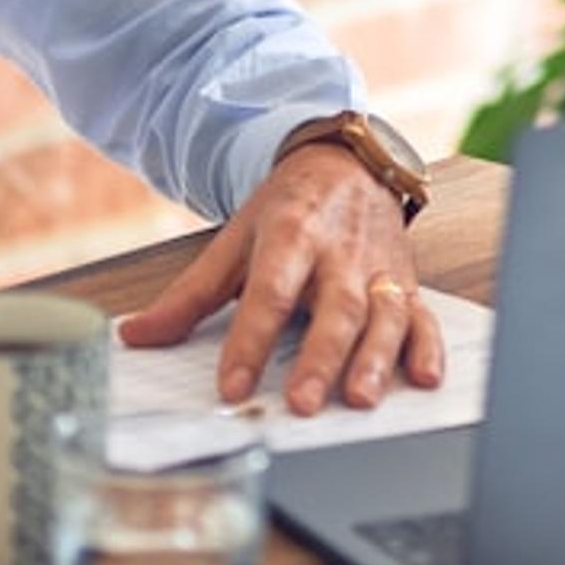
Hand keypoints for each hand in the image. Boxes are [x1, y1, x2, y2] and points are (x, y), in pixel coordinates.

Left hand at [117, 141, 442, 414]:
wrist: (348, 163)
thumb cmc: (290, 208)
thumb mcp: (235, 240)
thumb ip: (190, 295)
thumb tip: (135, 336)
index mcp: (291, 234)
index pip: (269, 292)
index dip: (250, 341)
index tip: (233, 387)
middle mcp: (340, 252)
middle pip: (335, 307)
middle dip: (320, 357)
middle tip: (301, 402)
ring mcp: (379, 268)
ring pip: (383, 314)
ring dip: (375, 358)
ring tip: (359, 398)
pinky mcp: (406, 282)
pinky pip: (423, 316)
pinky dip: (428, 347)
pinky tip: (425, 378)